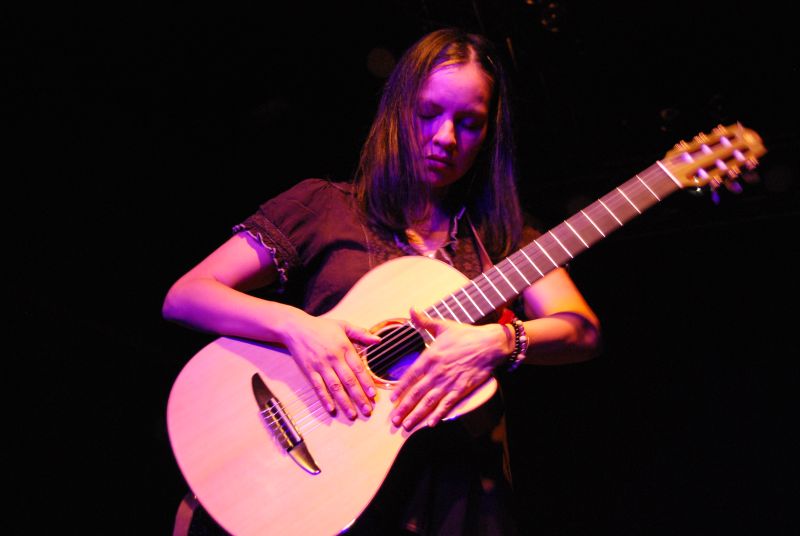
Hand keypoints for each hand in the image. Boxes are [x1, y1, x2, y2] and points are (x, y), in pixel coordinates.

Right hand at [282, 314, 379, 418]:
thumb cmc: (321, 327)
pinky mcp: (309, 371)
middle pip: (349, 381)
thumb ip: (361, 333)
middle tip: (367, 411)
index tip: (373, 395)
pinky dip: (324, 399)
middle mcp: (334, 358)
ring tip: (352, 415)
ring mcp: (321, 366)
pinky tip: (331, 409)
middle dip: (359, 397)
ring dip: (344, 402)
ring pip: (335, 387)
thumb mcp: (343, 325)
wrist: (296, 328)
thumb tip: (378, 340)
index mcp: (344, 347)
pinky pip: (318, 387)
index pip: (358, 368)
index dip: (366, 382)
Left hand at [390, 309, 508, 430]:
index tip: (392, 399)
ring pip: (429, 402)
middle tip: (393, 420)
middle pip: (416, 393)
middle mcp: (437, 372)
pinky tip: (431, 424)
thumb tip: (411, 309)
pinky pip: (447, 405)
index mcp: (430, 356)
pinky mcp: (461, 389)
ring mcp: (449, 382)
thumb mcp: (443, 325)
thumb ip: (424, 321)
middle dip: (403, 408)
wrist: (490, 344)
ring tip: (406, 426)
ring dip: (417, 415)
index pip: (410, 376)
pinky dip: (438, 415)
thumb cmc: (466, 334)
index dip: (400, 388)